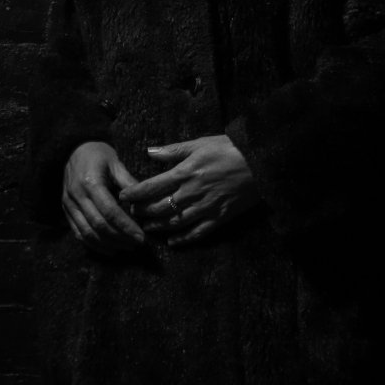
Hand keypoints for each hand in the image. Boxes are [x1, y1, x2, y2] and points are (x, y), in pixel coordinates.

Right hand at [62, 141, 144, 255]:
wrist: (73, 148)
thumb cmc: (98, 154)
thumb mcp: (116, 162)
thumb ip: (128, 182)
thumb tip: (144, 202)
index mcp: (90, 182)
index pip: (110, 211)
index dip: (126, 226)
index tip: (141, 237)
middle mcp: (77, 196)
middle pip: (99, 225)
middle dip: (120, 238)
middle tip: (137, 244)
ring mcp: (68, 205)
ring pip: (87, 233)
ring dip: (108, 244)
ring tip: (126, 247)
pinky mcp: (66, 211)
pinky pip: (78, 233)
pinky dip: (94, 245)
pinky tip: (110, 249)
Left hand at [118, 135, 260, 246]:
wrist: (261, 162)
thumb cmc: (230, 148)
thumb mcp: (200, 143)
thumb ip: (173, 150)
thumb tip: (150, 152)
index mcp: (186, 172)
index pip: (152, 187)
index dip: (134, 194)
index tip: (123, 197)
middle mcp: (192, 193)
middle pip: (159, 208)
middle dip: (143, 212)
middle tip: (132, 214)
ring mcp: (206, 208)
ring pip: (174, 223)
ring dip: (157, 227)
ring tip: (147, 227)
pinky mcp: (219, 218)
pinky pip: (197, 233)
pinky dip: (183, 239)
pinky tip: (172, 241)